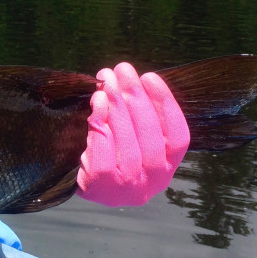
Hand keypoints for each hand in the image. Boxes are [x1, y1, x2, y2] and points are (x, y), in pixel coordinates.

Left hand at [77, 62, 189, 205]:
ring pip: (127, 142)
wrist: (79, 184)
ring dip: (117, 106)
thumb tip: (129, 80)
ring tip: (107, 81)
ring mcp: (128, 187)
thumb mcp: (132, 138)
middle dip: (136, 97)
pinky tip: (97, 102)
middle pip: (151, 135)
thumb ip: (138, 117)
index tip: (150, 77)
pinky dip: (101, 123)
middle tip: (123, 70)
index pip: (177, 135)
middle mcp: (154, 180)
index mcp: (168, 167)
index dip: (166, 105)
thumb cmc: (111, 154)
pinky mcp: (102, 187)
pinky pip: (103, 152)